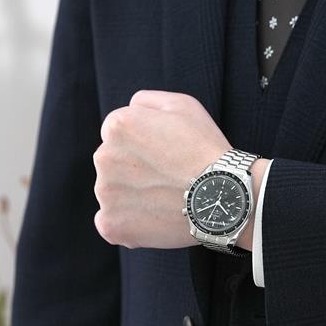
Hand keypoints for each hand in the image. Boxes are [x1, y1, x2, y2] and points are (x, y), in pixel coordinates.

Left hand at [93, 90, 268, 250]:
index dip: (143, 144)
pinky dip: (129, 224)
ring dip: (132, 196)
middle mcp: (103, 157)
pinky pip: (112, 223)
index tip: (164, 155)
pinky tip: (155, 218)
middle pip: (113, 163)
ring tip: (165, 199)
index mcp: (117, 126)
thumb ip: (146, 101)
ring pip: (113, 193)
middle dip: (134, 168)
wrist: (222, 196)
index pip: (118, 134)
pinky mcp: (110, 224)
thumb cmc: (205, 148)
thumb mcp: (182, 104)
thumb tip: (129, 110)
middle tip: (167, 177)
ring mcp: (105, 194)